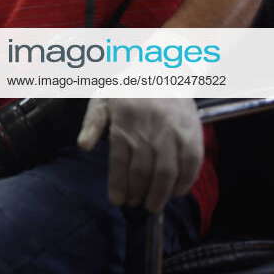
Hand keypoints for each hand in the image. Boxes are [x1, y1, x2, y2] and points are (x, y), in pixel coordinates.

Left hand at [77, 98, 202, 212]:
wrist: (162, 68)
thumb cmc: (127, 88)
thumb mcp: (102, 99)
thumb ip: (92, 123)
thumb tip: (82, 146)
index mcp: (124, 123)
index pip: (119, 162)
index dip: (118, 186)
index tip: (117, 201)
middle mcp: (149, 130)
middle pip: (143, 172)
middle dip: (137, 194)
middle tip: (135, 204)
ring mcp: (172, 133)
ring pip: (166, 173)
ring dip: (160, 194)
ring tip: (152, 205)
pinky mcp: (192, 133)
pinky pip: (191, 164)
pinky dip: (185, 182)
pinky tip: (176, 192)